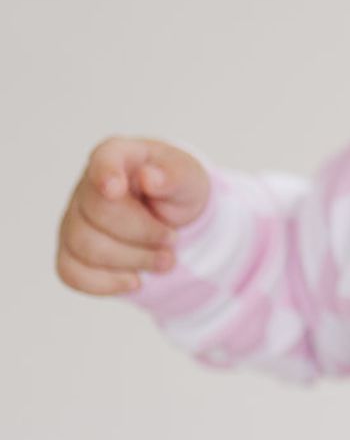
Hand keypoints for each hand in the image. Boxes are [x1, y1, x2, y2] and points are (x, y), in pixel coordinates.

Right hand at [56, 137, 211, 295]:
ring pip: (85, 246)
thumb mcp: (189, 179)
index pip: (103, 159)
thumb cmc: (177, 190)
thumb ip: (174, 175)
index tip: (114, 190)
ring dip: (132, 261)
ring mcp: (75, 218)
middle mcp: (89, 185)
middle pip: (98, 214)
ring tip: (164, 261)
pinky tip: (134, 280)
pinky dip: (106, 283)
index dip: (105, 174)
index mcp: (119, 156)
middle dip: (143, 235)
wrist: (173, 220)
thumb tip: (149, 177)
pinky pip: (71, 272)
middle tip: (174, 241)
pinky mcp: (71, 251)